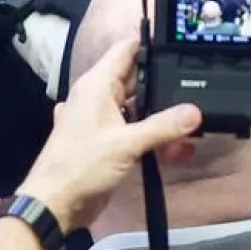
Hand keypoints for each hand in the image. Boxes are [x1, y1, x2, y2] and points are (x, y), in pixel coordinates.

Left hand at [17, 36, 200, 233]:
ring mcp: (100, 119)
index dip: (151, 45)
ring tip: (192, 126)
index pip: (126, 49)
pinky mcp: (105, 141)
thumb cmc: (82, 166)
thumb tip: (195, 111)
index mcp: (96, 85)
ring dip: (160, 116)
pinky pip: (132, 129)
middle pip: (136, 79)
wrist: (53, 204)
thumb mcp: (126, 144)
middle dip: (163, 86)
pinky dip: (151, 135)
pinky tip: (175, 148)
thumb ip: (163, 127)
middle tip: (197, 90)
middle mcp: (98, 96)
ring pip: (136, 107)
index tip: (180, 46)